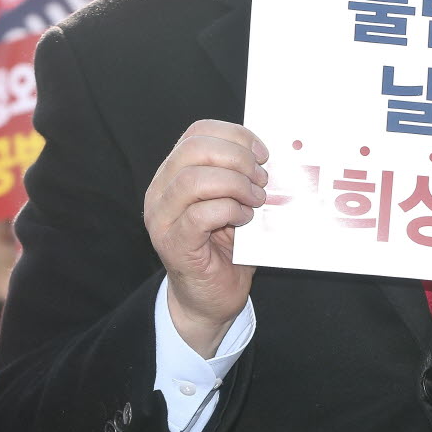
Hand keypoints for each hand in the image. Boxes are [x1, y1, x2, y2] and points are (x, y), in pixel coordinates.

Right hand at [145, 119, 265, 358]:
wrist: (209, 298)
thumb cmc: (225, 248)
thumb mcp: (232, 201)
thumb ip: (239, 176)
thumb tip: (270, 156)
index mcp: (173, 172)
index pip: (197, 132)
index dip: (235, 136)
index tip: (262, 153)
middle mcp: (160, 191)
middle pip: (195, 150)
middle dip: (237, 158)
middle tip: (262, 178)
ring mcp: (162, 218)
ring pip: (194, 179)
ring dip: (235, 185)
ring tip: (256, 200)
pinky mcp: (174, 244)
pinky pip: (201, 214)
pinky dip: (230, 211)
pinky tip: (245, 220)